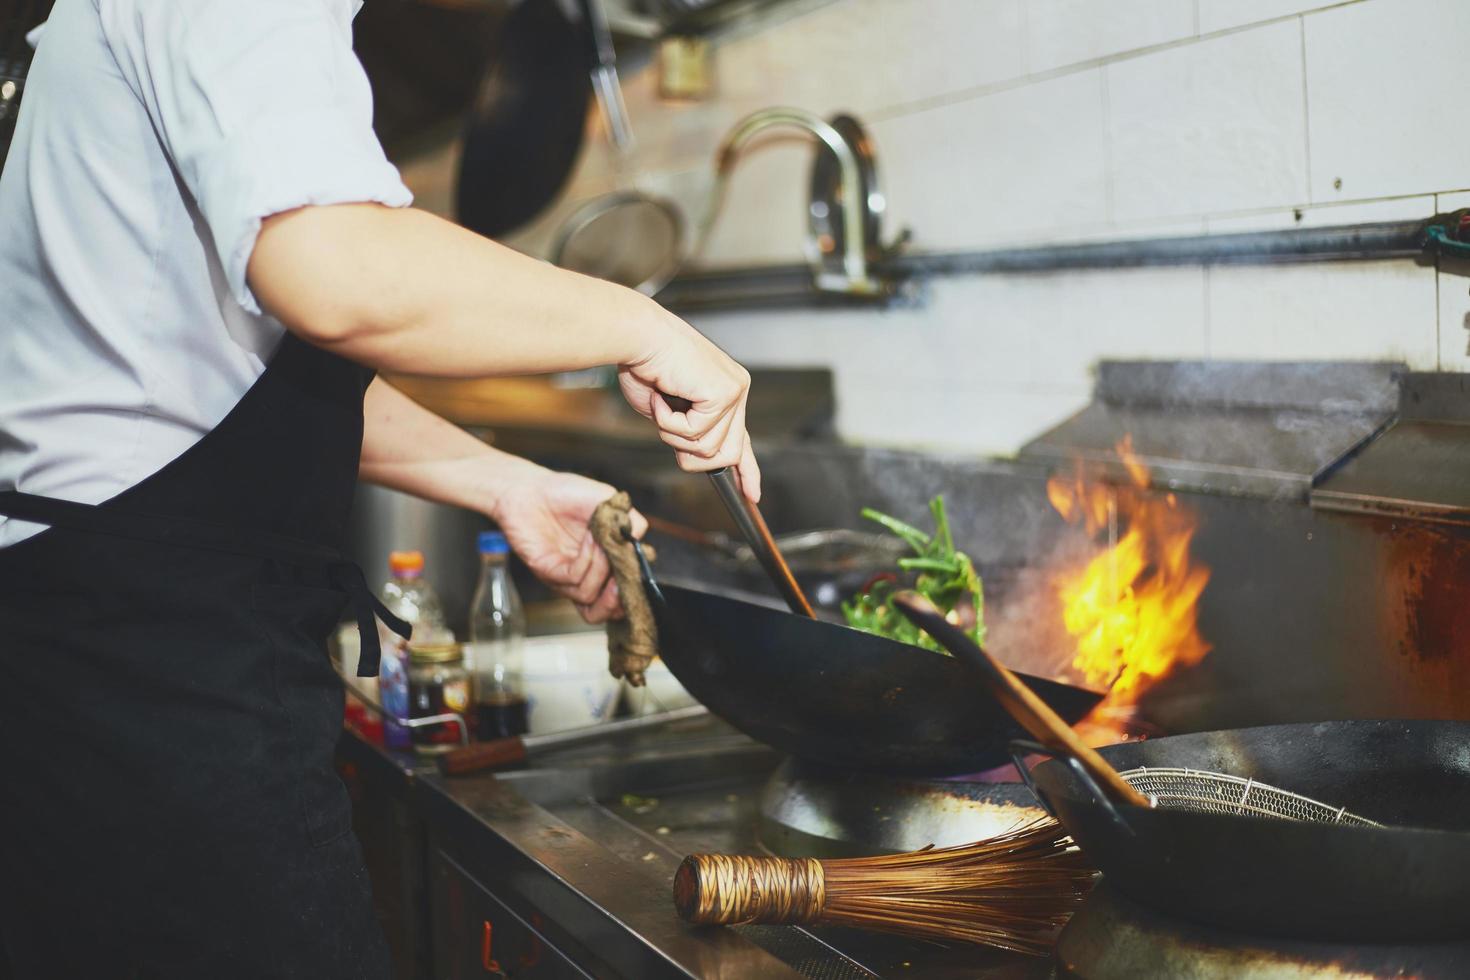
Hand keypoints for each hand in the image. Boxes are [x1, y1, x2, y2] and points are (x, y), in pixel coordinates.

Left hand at [491, 466, 647, 623]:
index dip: (634, 589)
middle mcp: (588, 574)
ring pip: (590, 596)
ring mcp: (568, 576)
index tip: (639, 571)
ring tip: (601, 540)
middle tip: (624, 577)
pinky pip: (573, 580)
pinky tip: (590, 539)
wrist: (532, 488)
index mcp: (607, 562)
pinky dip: (586, 561)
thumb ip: (632, 521)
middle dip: (619, 599)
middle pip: (607, 609)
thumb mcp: (609, 502)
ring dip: (601, 568)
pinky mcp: (549, 572)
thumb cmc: (568, 493)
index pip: (625, 591)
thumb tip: (641, 542)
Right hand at [619, 312, 761, 502]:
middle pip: (726, 454)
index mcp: (726, 392)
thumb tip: (696, 456)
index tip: (752, 495)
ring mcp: (734, 391)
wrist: (636, 336)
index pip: (742, 440)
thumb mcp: (669, 409)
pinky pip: (695, 434)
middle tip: (666, 424)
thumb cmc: (643, 365)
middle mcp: (737, 390)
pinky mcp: (724, 393)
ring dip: (673, 434)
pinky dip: (668, 422)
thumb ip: (689, 431)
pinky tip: (663, 396)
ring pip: (708, 449)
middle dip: (690, 453)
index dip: (746, 471)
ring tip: (662, 402)